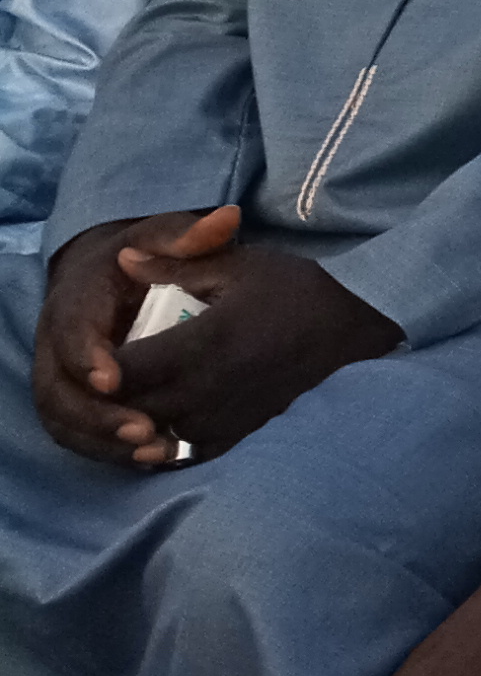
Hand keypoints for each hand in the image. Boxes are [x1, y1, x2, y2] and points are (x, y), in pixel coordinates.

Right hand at [31, 206, 233, 465]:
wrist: (117, 275)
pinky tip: (154, 457)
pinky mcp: (75, 400)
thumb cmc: (147, 254)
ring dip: (103, 440)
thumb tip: (228, 219)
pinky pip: (80, 434)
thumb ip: (191, 236)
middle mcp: (57, 341)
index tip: (114, 378)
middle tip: (144, 429)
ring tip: (154, 450)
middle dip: (96, 414)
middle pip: (58, 389)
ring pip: (64, 418)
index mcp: (74, 299)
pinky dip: (108, 450)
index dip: (87, 356)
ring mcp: (61, 374)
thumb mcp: (167, 236)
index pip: (69, 330)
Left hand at [110, 221, 399, 456]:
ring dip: (141, 420)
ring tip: (137, 400)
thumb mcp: (240, 265)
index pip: (128, 370)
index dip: (103, 368)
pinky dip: (172, 440)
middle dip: (118, 396)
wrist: (359, 328)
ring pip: (159, 434)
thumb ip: (177, 266)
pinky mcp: (244, 431)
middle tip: (114, 376)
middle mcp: (211, 386)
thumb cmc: (298, 290)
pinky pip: (191, 449)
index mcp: (206, 341)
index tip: (101, 354)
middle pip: (136, 408)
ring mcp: (228, 415)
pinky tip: (169, 422)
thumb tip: (123, 260)